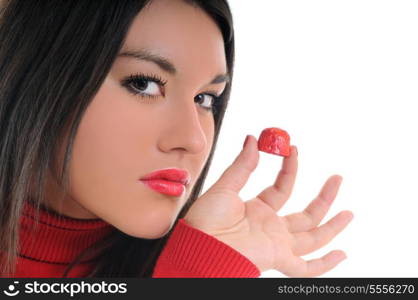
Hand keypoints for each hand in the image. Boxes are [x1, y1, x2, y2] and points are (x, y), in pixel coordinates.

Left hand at [184, 135, 353, 276]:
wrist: (198, 247)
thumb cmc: (204, 221)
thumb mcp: (225, 187)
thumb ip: (243, 165)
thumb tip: (252, 139)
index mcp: (257, 209)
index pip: (282, 188)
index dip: (290, 169)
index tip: (294, 149)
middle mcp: (270, 227)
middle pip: (305, 213)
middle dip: (323, 196)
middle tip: (337, 178)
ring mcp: (277, 244)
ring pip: (313, 236)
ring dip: (332, 225)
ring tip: (349, 213)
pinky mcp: (279, 259)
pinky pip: (307, 268)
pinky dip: (325, 264)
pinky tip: (342, 253)